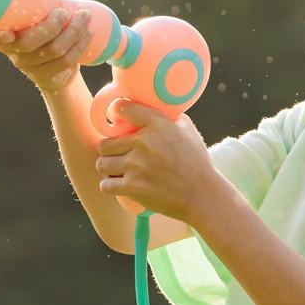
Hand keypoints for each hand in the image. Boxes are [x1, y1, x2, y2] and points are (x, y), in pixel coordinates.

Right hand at [0, 0, 89, 92]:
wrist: (55, 50)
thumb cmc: (38, 15)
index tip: (7, 32)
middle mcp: (9, 51)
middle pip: (26, 44)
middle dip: (48, 28)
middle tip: (64, 13)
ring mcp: (27, 66)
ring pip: (50, 52)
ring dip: (72, 33)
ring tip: (85, 16)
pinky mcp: (46, 76)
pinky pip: (65, 62)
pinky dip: (80, 45)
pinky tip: (89, 33)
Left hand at [95, 100, 219, 221]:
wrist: (203, 195)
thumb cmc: (197, 163)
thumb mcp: (188, 131)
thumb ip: (169, 118)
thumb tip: (153, 109)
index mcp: (158, 124)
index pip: (123, 108)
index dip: (117, 113)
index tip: (118, 121)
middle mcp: (144, 142)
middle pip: (105, 143)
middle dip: (110, 150)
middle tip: (118, 155)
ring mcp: (136, 165)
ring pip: (102, 164)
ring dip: (108, 169)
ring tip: (117, 172)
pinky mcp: (132, 187)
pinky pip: (105, 185)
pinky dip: (110, 187)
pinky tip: (117, 185)